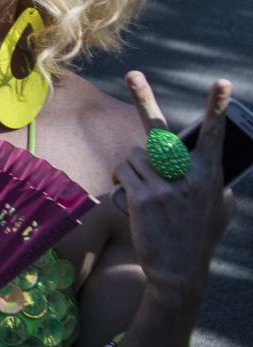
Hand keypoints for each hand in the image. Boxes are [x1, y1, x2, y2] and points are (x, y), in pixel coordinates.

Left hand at [114, 73, 235, 301]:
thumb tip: (212, 169)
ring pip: (136, 154)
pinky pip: (125, 172)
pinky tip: (136, 200)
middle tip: (132, 73)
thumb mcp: (218, 209)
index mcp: (211, 175)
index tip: (221, 83)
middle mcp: (190, 177)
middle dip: (144, 97)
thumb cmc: (199, 237)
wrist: (179, 273)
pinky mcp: (143, 197)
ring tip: (149, 191)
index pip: (214, 135)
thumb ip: (214, 185)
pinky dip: (126, 180)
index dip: (217, 108)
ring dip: (137, 167)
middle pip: (160, 130)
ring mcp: (165, 186)